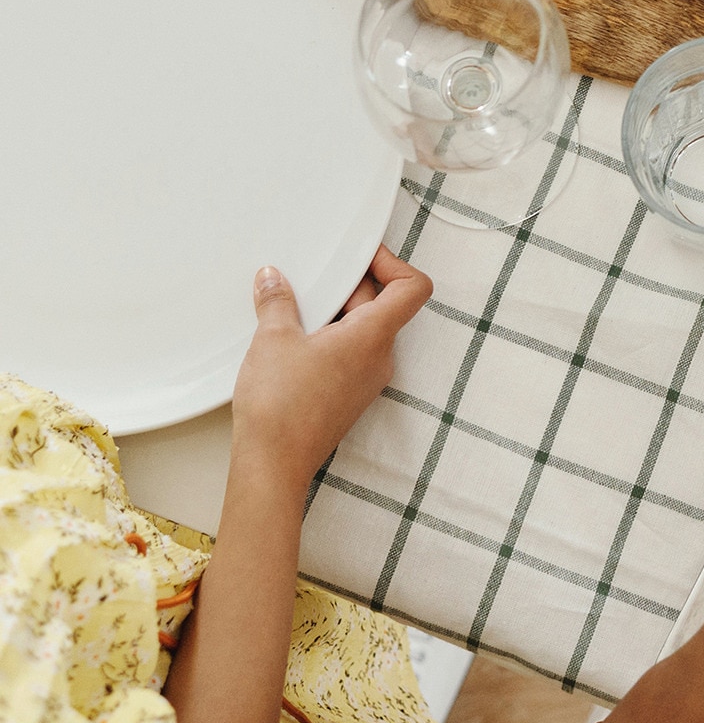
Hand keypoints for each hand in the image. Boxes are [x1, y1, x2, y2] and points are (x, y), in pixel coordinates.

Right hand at [230, 246, 432, 501]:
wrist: (272, 467)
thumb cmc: (280, 408)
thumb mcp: (273, 340)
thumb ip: (277, 301)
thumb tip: (273, 279)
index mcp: (374, 336)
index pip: (413, 287)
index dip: (392, 263)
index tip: (359, 256)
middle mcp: (380, 357)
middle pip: (384, 304)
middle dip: (352, 284)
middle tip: (315, 278)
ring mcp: (367, 379)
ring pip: (365, 329)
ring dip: (338, 312)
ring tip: (298, 307)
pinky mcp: (349, 395)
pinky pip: (351, 353)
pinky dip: (330, 337)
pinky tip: (295, 339)